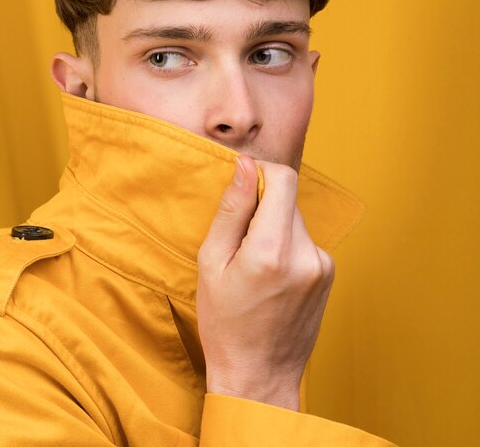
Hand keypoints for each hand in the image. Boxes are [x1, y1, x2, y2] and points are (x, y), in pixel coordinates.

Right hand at [196, 155, 334, 410]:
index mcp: (272, 250)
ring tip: (253, 264)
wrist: (259, 375)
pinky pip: (303, 240)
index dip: (261, 172)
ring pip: (294, 220)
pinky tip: (270, 276)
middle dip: (261, 207)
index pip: (283, 179)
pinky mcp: (329, 273)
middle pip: (287, 199)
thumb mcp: (212, 263)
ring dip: (272, 227)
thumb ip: (232, 209)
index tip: (243, 185)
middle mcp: (306, 254)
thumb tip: (246, 166)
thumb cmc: (225, 323)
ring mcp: (323, 265)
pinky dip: (285, 245)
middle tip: (238, 241)